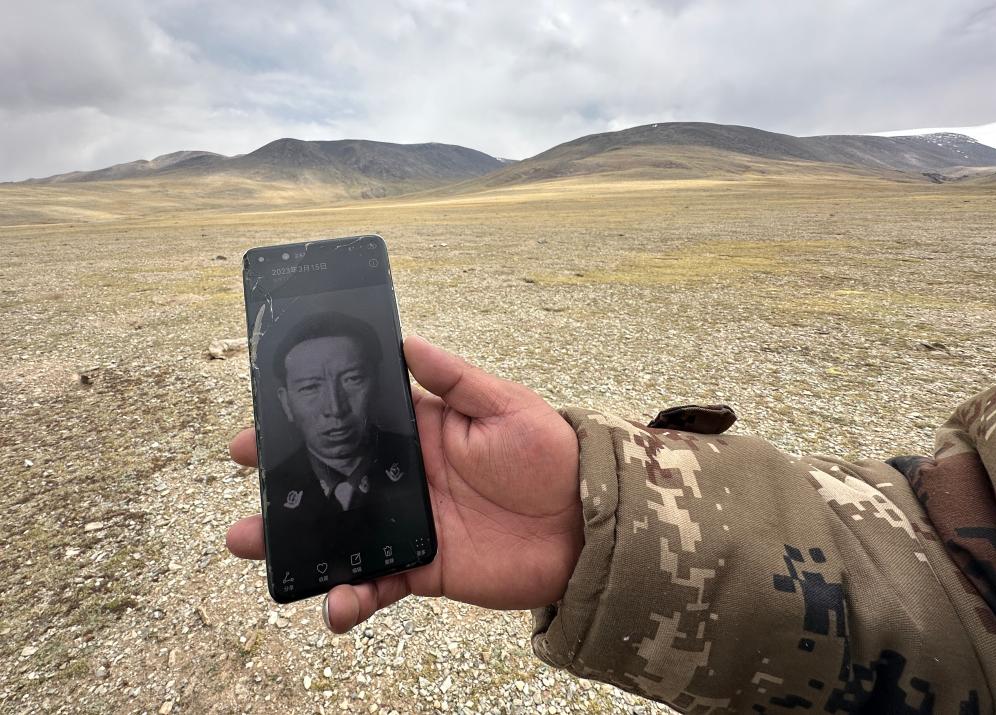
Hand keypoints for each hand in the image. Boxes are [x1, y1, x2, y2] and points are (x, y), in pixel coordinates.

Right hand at [226, 335, 582, 631]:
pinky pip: (378, 584)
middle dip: (285, 485)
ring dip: (298, 545)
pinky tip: (335, 604)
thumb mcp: (503, 404)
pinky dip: (352, 598)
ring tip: (254, 546)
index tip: (260, 427)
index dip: (305, 426)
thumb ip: (452, 378)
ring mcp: (412, 526)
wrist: (586, 524)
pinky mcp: (424, 568)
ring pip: (342, 536)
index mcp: (421, 434)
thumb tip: (404, 339)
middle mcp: (407, 480)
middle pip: (334, 482)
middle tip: (246, 484)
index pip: (352, 426)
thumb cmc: (548, 454)